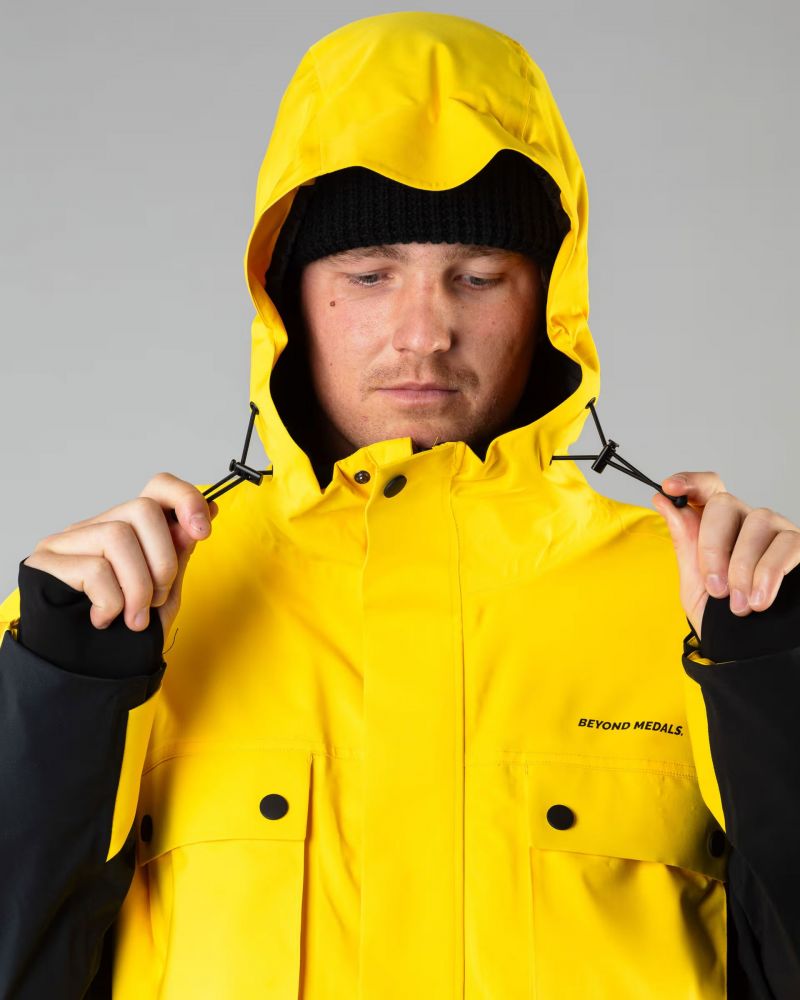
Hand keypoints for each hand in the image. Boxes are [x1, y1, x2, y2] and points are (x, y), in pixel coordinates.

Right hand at [23, 473, 218, 644]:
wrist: (87, 675)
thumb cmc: (125, 634)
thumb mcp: (164, 593)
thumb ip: (179, 554)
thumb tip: (202, 516)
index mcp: (127, 530)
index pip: (157, 487)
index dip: (185, 499)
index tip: (203, 530)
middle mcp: (95, 527)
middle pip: (142, 509)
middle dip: (164, 560)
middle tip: (159, 599)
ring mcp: (66, 542)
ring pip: (118, 536)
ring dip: (139, 585)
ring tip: (135, 617)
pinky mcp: (44, 564)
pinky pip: (94, 568)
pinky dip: (112, 602)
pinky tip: (104, 620)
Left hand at [652, 472, 799, 641]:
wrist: (750, 652)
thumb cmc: (720, 617)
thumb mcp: (694, 584)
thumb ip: (684, 542)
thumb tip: (664, 500)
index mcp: (715, 526)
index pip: (706, 489)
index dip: (690, 482)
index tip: (671, 487)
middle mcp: (746, 521)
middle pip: (725, 503)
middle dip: (712, 546)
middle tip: (715, 588)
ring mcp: (775, 531)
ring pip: (757, 521)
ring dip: (741, 567)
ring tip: (739, 605)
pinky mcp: (799, 547)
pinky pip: (786, 544)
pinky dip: (768, 574)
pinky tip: (759, 600)